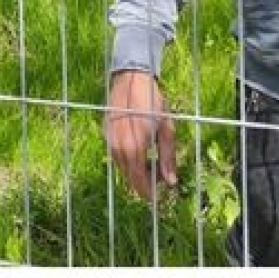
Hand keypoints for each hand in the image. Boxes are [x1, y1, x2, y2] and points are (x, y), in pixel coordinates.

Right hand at [104, 70, 177, 199]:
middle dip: (146, 183)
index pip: (140, 182)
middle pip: (131, 178)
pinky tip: (142, 153)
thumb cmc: (153, 103)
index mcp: (135, 149)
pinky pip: (118, 159)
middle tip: (161, 179)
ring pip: (124, 170)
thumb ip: (168, 156)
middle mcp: (119, 150)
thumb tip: (171, 182)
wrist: (131, 82)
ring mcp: (110, 145)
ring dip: (138, 172)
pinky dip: (130, 162)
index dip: (149, 193)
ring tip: (154, 164)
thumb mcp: (166, 128)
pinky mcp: (107, 139)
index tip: (159, 198)